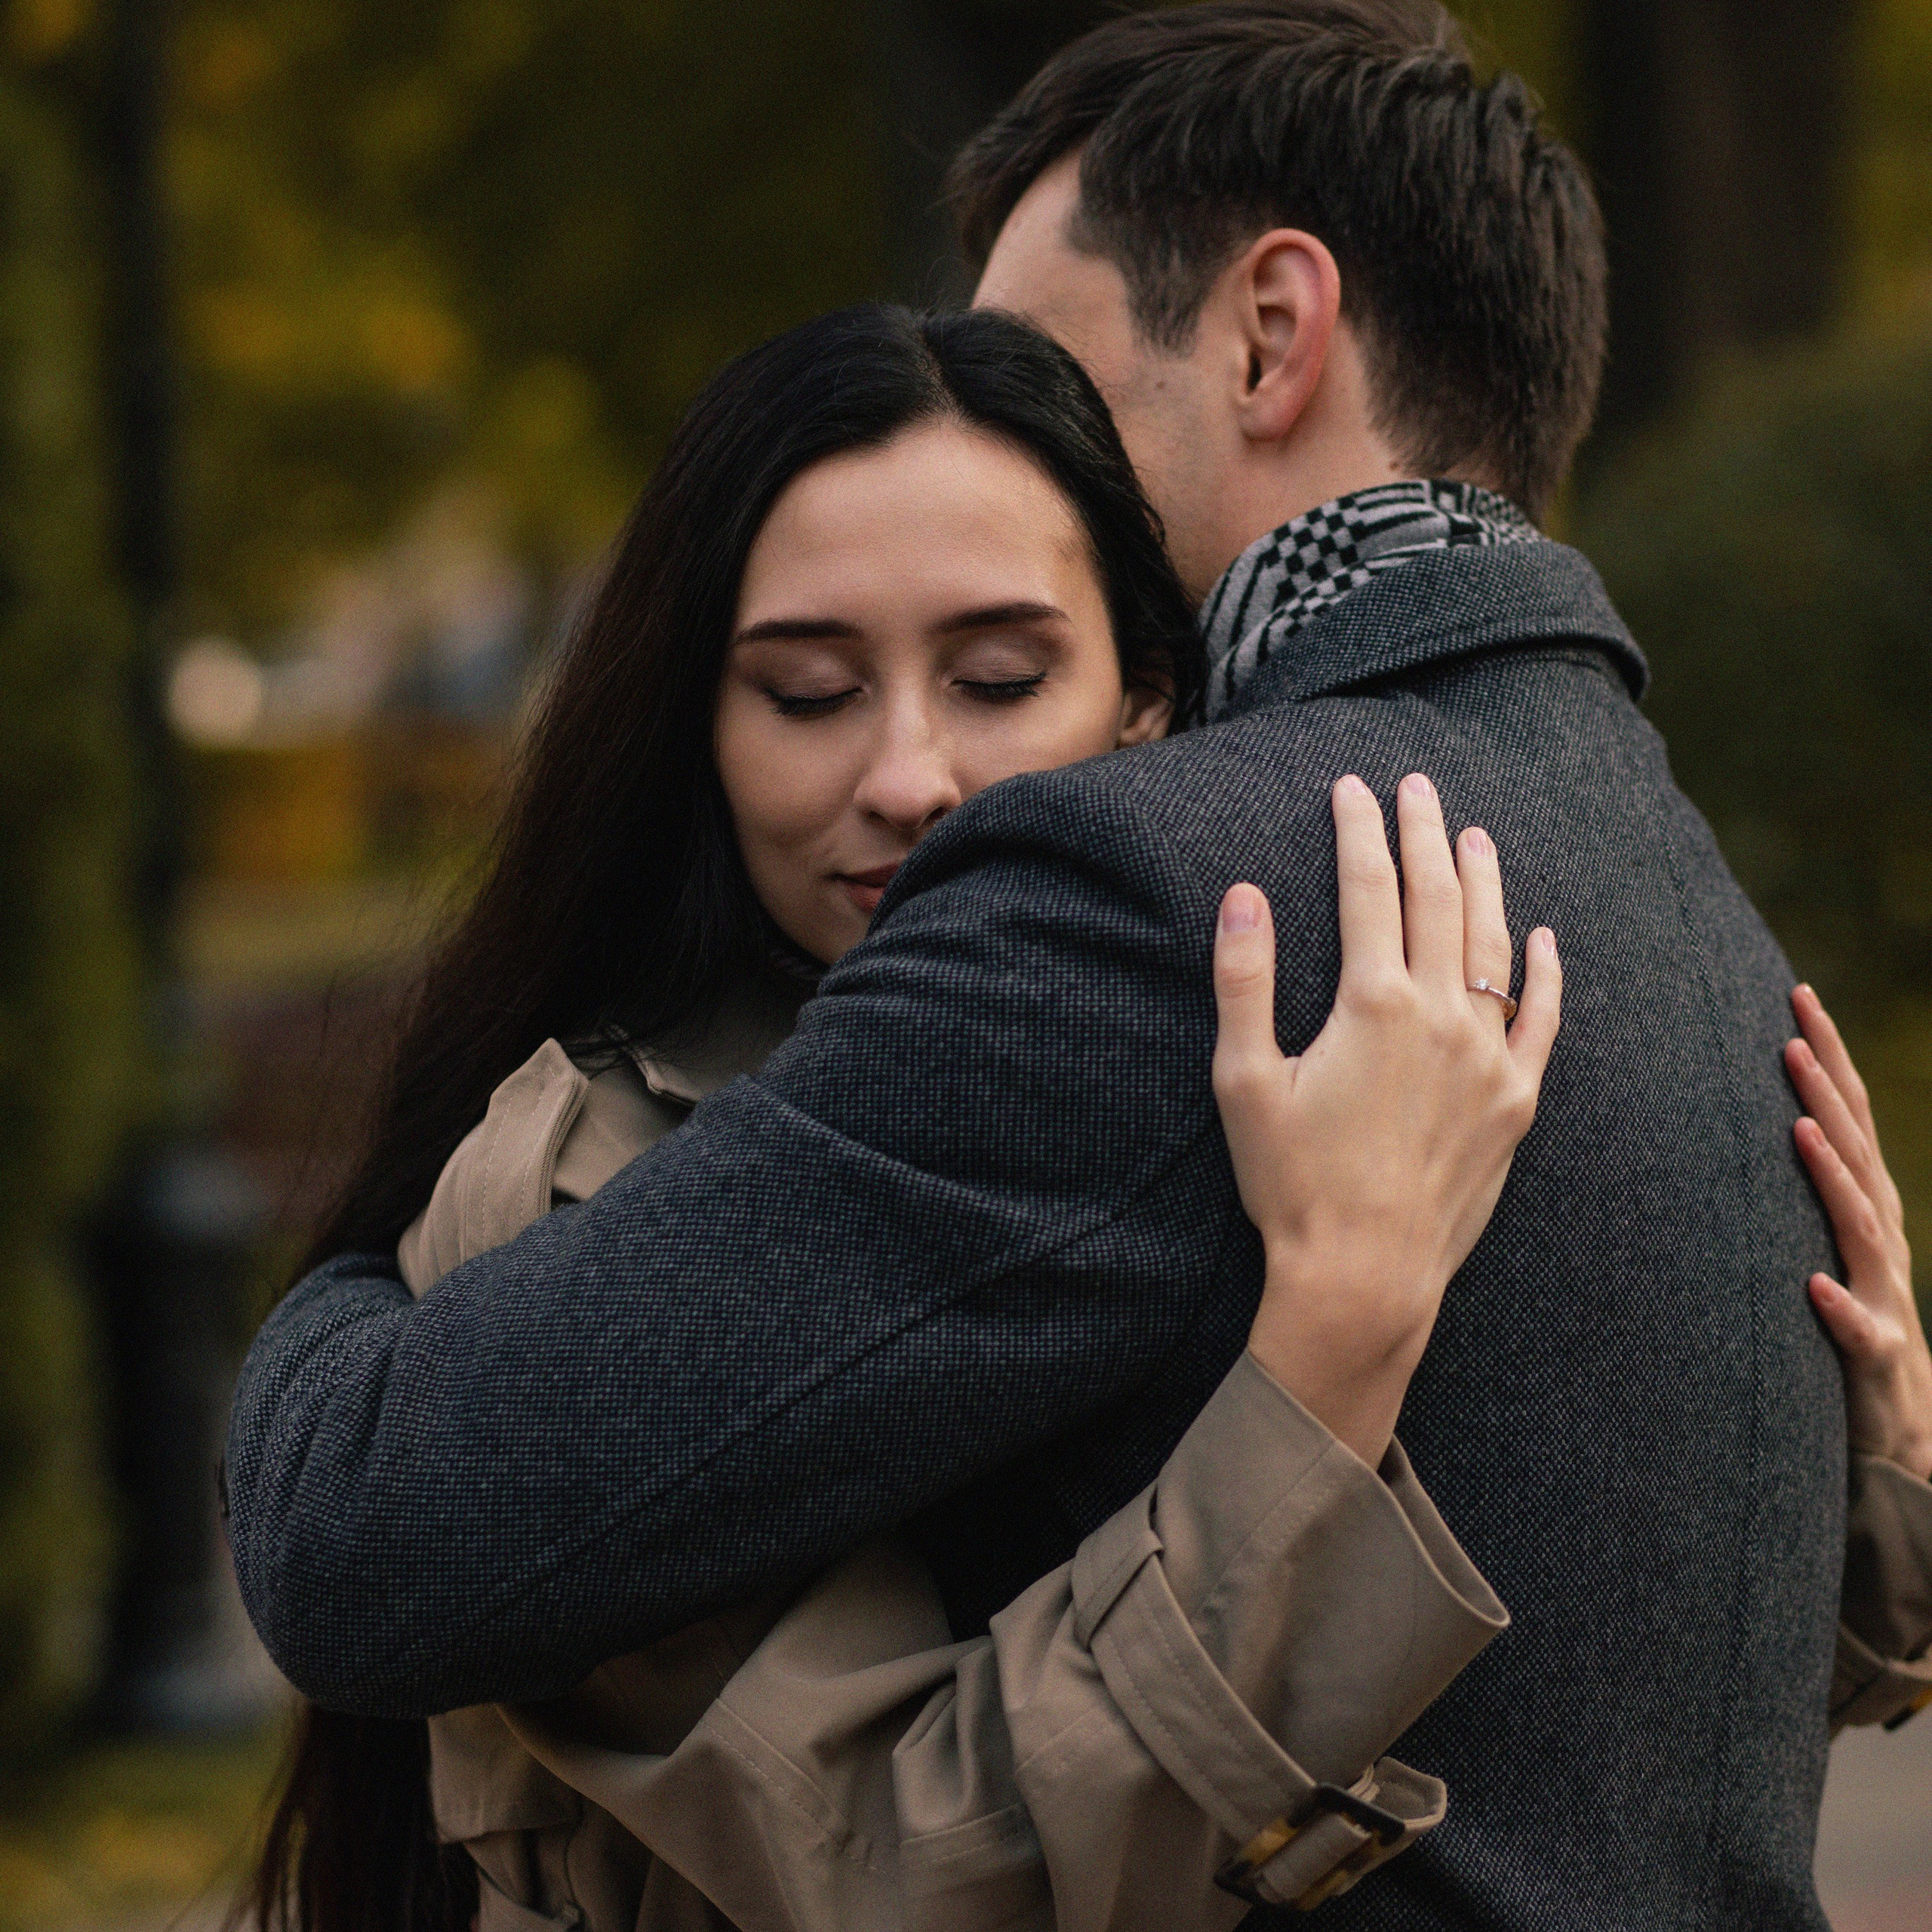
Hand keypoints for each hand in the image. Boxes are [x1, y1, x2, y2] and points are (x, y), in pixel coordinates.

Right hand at [1212, 772, 1560, 1466]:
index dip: (1359, 828)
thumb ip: (1243, 981)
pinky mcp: (1515, 1102)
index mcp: (1372, 1003)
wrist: (1365, 1274)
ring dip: (1484, 882)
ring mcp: (1488, 1058)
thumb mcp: (1244, 1081)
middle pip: (1438, 898)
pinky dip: (1546, 972)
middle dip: (1425, 832)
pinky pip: (1542, 1019)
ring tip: (1475, 836)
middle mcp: (1441, 1017)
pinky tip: (1544, 938)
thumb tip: (1243, 894)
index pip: (1370, 887)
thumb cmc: (1292, 1183)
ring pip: (1494, 946)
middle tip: (1417, 785)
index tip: (1352, 787)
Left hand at [1785, 987, 1931, 1480]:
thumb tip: (1752, 1113)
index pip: (1847, 1115)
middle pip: (1857, 1150)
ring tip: (1799, 1129)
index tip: (1796, 995)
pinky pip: (1858, 1328)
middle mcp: (1881, 1237)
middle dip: (1828, 1091)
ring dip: (1833, 1176)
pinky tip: (1814, 1285)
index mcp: (1864, 1205)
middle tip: (1789, 1035)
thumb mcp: (1823, 1241)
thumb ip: (1801, 1184)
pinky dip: (1838, 1304)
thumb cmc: (1850, 1323)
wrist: (1901, 1428)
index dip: (1828, 1055)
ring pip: (1861, 1225)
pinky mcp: (1877, 1355)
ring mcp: (1884, 1293)